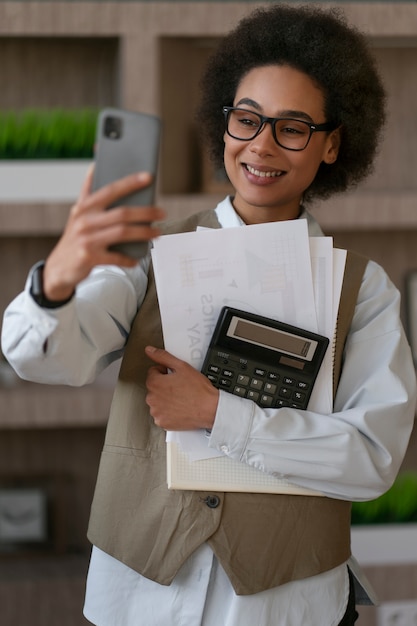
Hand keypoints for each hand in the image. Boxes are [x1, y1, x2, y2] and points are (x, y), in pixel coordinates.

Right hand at [42, 166, 164, 300]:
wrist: (59, 267)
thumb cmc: (75, 238)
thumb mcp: (78, 213)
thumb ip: (87, 191)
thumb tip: (94, 165)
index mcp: (84, 207)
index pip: (110, 190)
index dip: (130, 182)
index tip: (148, 177)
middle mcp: (84, 221)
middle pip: (122, 213)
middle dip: (146, 212)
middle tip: (162, 213)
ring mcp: (86, 240)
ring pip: (122, 233)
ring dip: (144, 233)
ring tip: (157, 233)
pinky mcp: (89, 258)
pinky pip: (116, 257)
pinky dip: (129, 259)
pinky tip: (137, 259)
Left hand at [145, 346, 218, 430]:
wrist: (209, 409)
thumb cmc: (198, 390)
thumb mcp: (182, 366)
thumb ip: (163, 357)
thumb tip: (150, 350)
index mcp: (154, 383)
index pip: (153, 372)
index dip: (165, 372)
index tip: (175, 377)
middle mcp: (152, 398)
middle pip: (154, 387)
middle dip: (164, 386)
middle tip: (180, 387)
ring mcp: (157, 412)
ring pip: (157, 401)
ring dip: (165, 399)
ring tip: (180, 397)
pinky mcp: (162, 422)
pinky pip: (161, 414)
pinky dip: (168, 412)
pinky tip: (178, 408)